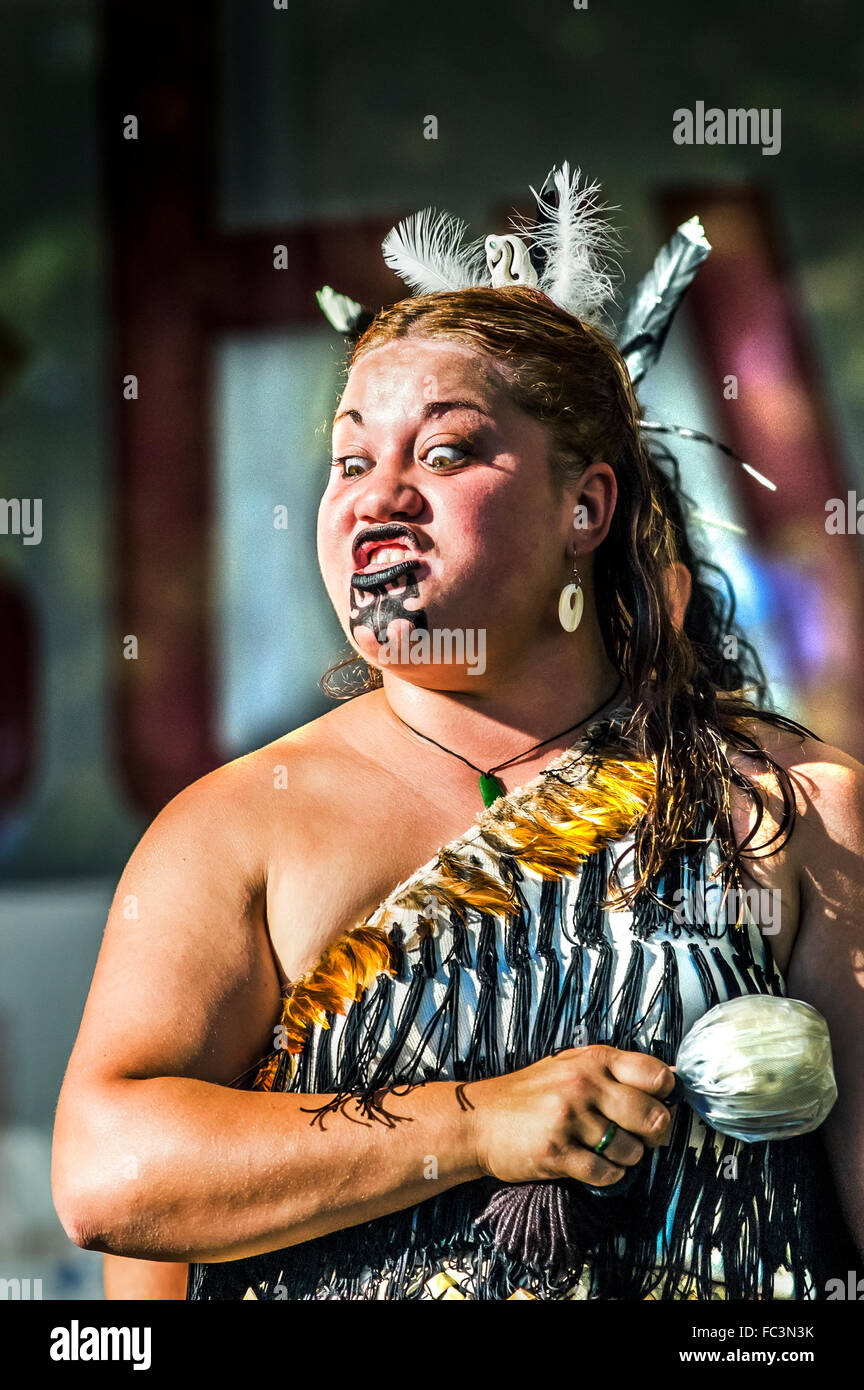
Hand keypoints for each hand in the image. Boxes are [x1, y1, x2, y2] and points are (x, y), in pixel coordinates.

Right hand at [466, 1044, 676, 1186]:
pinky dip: (607, 1175)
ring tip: (604, 1149)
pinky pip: (606, 1173)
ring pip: (631, 1151)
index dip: (666, 1096)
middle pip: (652, 1117)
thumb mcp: (571, 1066)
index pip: (657, 1075)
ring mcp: (569, 1118)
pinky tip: (591, 1164)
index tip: (658, 1106)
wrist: (480, 1119)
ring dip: (626, 1158)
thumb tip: (669, 1086)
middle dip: (654, 1135)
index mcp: (593, 1059)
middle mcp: (583, 1084)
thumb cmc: (532, 1094)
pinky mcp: (556, 1152)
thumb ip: (614, 1073)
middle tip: (640, 1137)